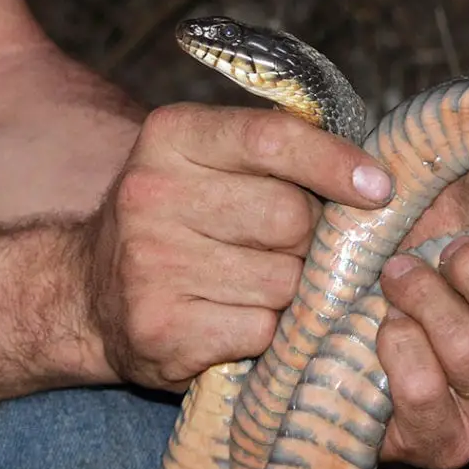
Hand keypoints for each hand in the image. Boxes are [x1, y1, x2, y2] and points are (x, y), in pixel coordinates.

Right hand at [80, 103, 393, 389]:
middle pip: (289, 216)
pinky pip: (262, 329)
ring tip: (254, 285)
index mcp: (171, 136)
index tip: (379, 188)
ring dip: (290, 290)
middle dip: (309, 239)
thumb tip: (377, 180)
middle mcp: (151, 192)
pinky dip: (265, 331)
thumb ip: (279, 153)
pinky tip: (234, 320)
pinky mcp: (159, 326)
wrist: (88, 294)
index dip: (334, 163)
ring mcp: (150, 262)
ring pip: (284, 280)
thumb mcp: (209, 162)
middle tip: (287, 249)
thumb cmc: (177, 219)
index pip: (272, 139)